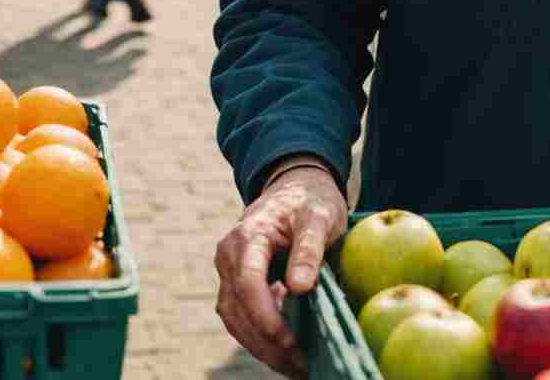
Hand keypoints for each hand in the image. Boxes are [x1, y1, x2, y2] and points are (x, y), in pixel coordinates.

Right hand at [214, 166, 347, 375]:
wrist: (295, 189)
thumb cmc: (310, 201)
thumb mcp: (319, 217)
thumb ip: (309, 249)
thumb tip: (299, 286)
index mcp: (248, 236)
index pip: (247, 282)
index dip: (265, 315)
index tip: (289, 340)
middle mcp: (230, 256)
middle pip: (237, 308)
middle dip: (265, 342)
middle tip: (300, 364)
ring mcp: (229, 272)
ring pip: (234, 319)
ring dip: (260, 347)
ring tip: (294, 366)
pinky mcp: (236, 285)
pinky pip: (241, 318)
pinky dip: (259, 339)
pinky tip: (285, 353)